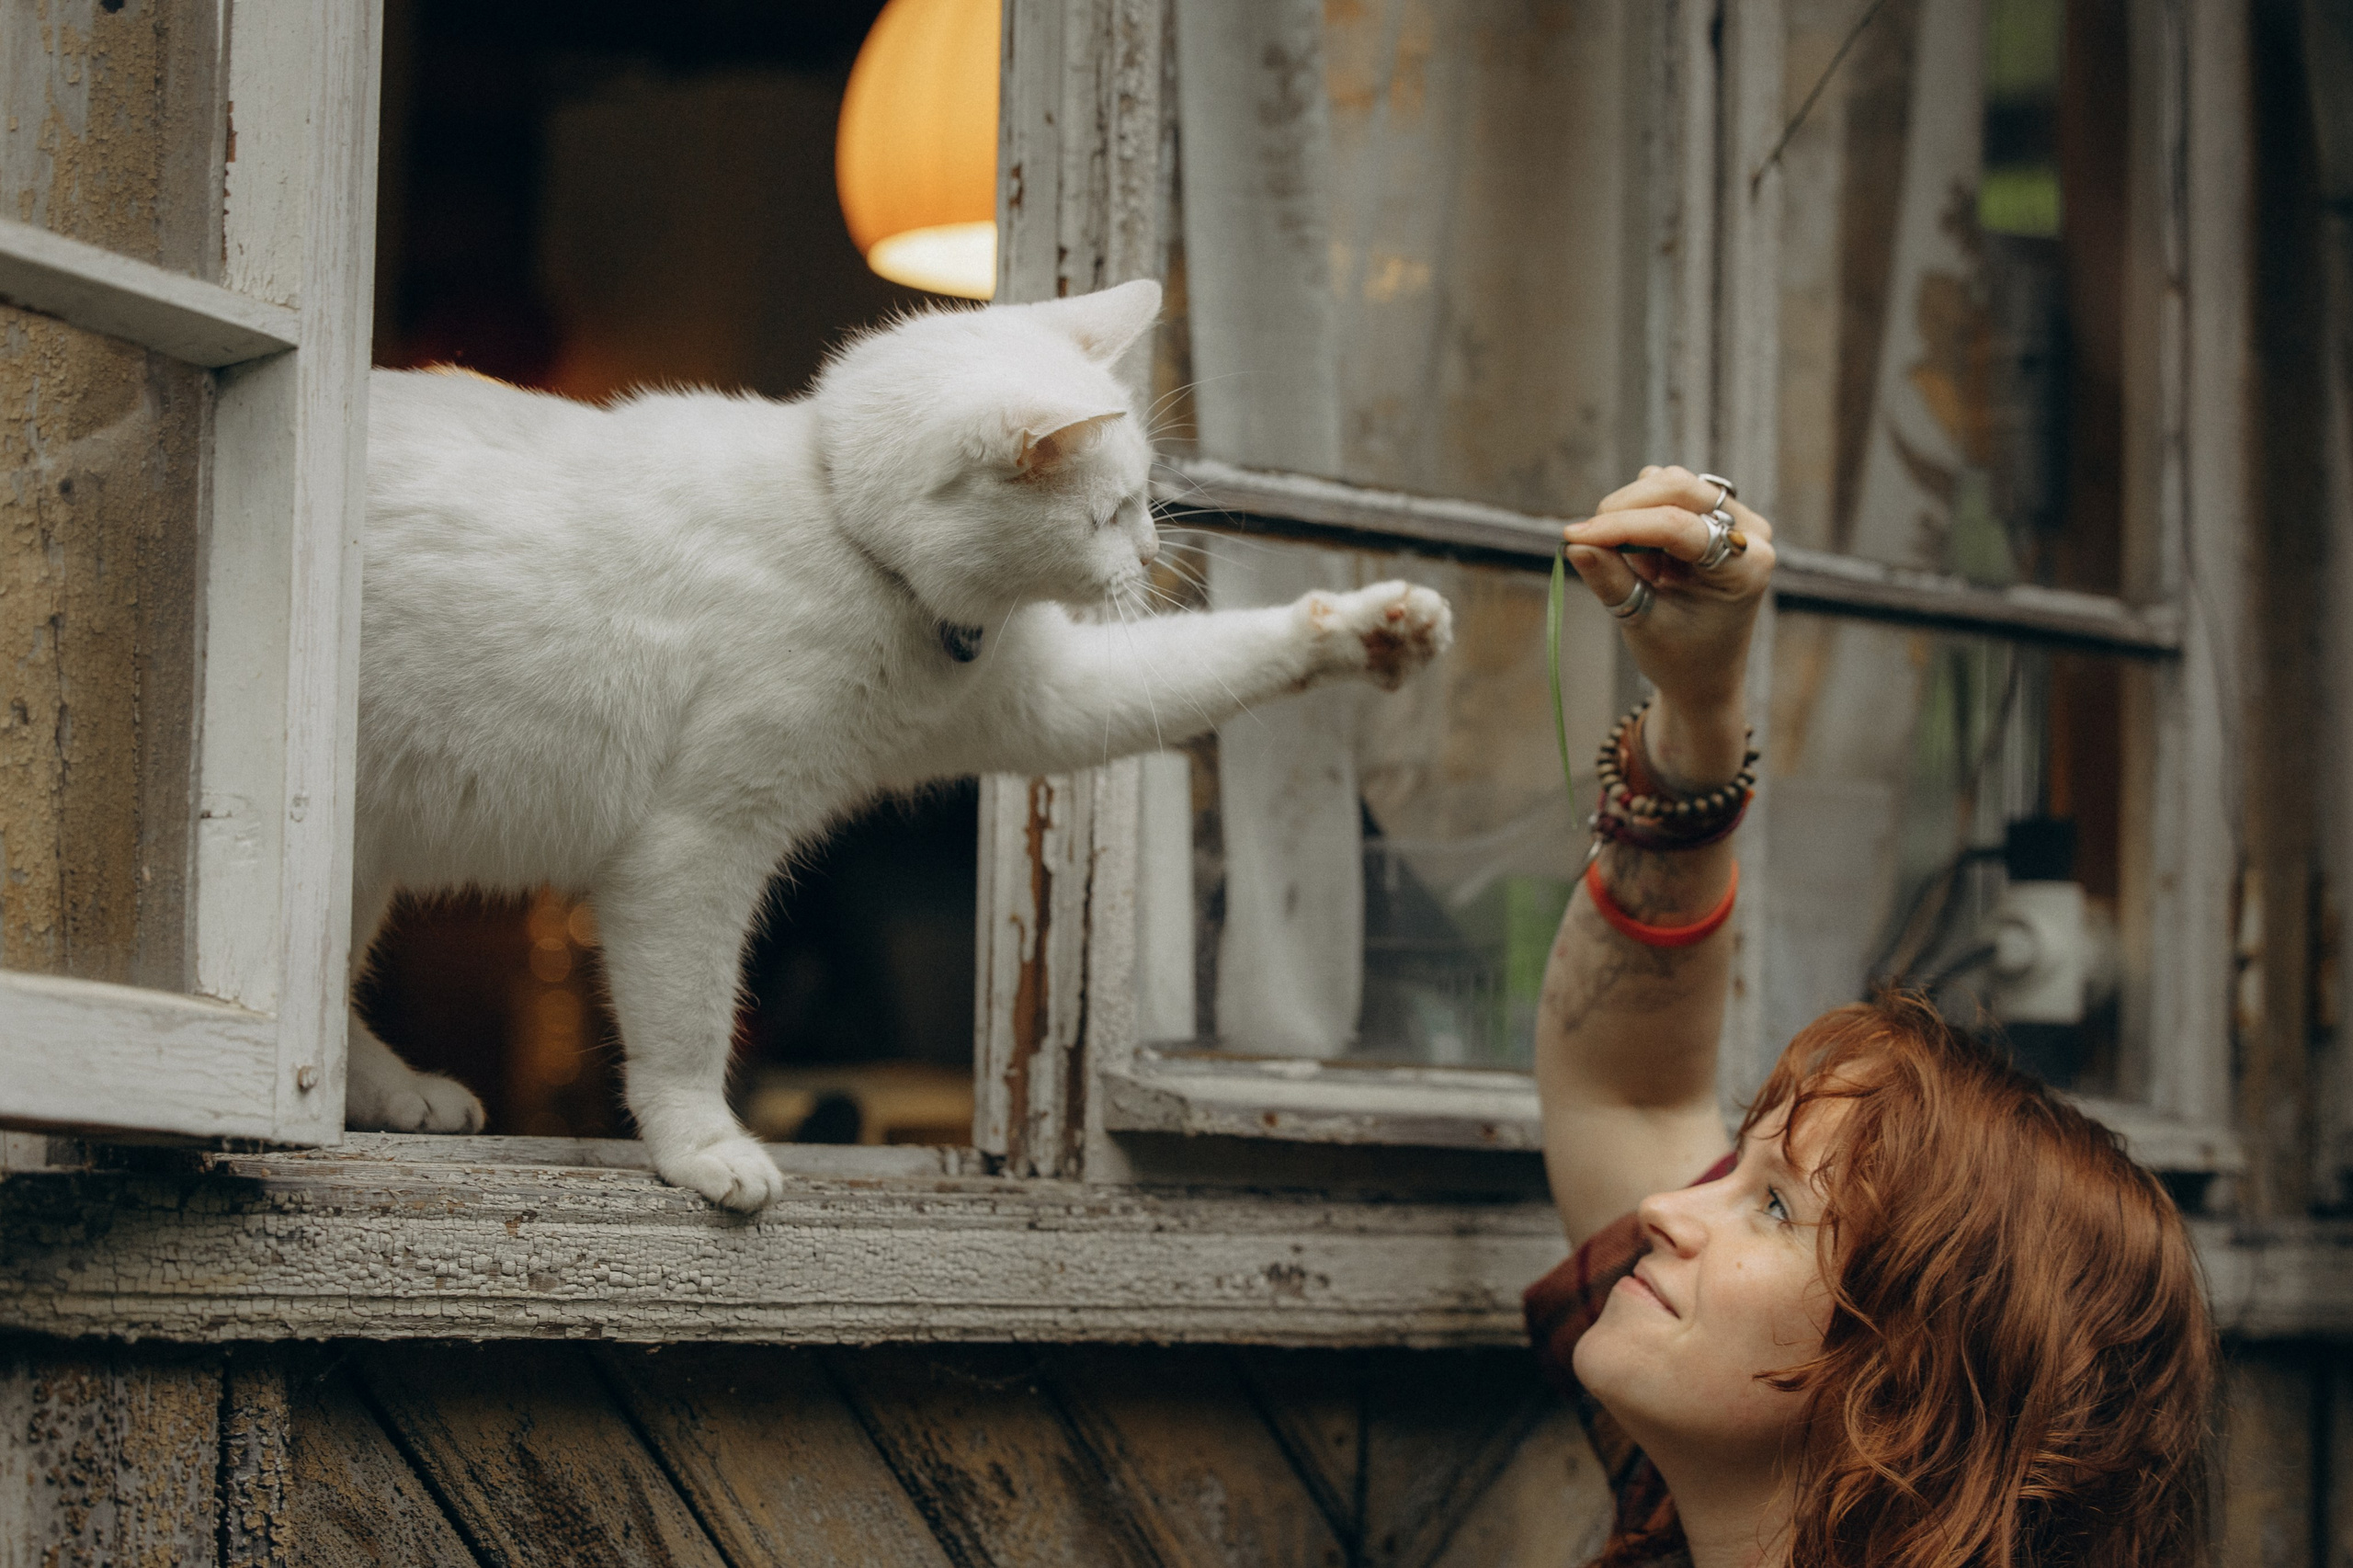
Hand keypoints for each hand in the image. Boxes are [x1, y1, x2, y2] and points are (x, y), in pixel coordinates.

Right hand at [1563, 466, 1774, 784]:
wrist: (1704, 675)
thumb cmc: (1680, 657)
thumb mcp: (1643, 624)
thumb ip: (1611, 580)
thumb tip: (1574, 543)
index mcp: (1746, 567)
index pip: (1678, 527)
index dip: (1621, 526)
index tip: (1574, 535)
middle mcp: (1750, 533)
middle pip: (1678, 487)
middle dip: (1624, 509)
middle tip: (1588, 539)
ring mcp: (1737, 518)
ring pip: (1670, 484)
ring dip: (1634, 514)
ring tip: (1637, 567)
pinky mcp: (1716, 514)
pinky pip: (1670, 492)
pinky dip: (1643, 514)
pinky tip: (1646, 556)